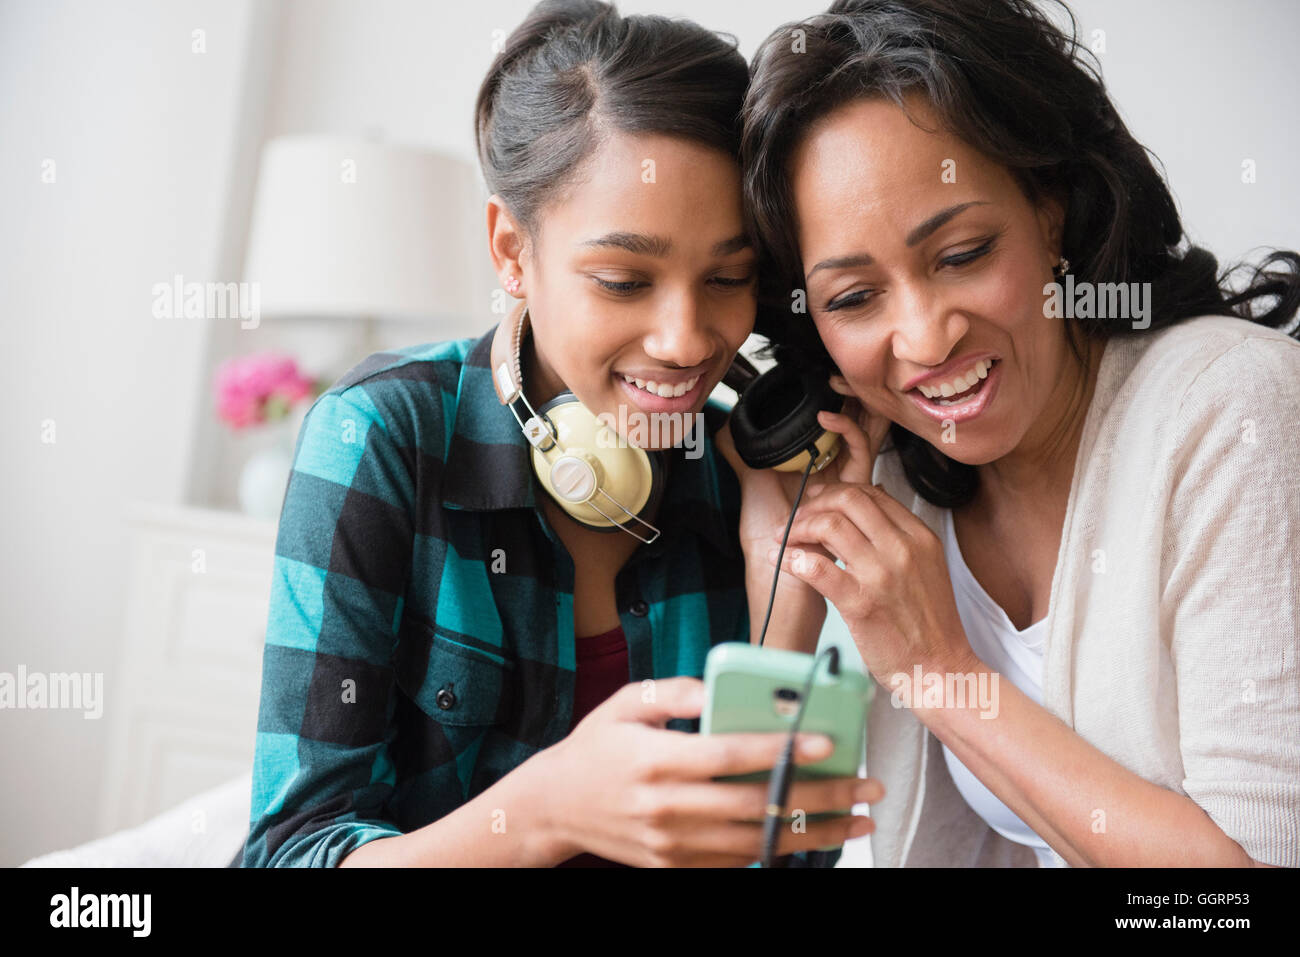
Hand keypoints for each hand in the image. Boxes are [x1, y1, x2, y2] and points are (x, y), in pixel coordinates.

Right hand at [536, 677, 882, 866]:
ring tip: (857, 820)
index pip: (731, 755)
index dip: (782, 749)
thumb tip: (722, 690)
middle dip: (820, 797)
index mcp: (656, 761)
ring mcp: (673, 844)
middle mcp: (668, 807)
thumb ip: (676, 693)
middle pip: (758, 805)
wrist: (555, 806)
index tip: (828, 742)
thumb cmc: (596, 747)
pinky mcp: (676, 866)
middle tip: (867, 786)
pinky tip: (812, 837)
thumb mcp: (626, 703)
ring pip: (758, 843)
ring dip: (813, 833)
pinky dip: (778, 852)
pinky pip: (737, 863)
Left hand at [715, 374, 890, 552]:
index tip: (818, 377)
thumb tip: (723, 427)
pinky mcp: (854, 488)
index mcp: (818, 465)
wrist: (777, 568)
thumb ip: (740, 455)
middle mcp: (837, 468)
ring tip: (836, 383)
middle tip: (836, 373)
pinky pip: (860, 452)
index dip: (836, 397)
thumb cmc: (768, 534)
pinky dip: (846, 429)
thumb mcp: (752, 485)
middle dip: (853, 393)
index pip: (836, 423)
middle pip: (857, 421)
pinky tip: (826, 417)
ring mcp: (848, 477)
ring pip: (866, 429)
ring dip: (854, 403)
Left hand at [764, 481, 977, 685]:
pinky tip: (781, 561)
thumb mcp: (927, 567)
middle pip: (848, 500)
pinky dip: (791, 559)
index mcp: (919, 537)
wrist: (941, 668)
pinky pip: (817, 568)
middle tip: (796, 517)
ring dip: (797, 527)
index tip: (817, 501)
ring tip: (783, 538)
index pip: (871, 494)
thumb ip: (899, 538)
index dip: (835, 492)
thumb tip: (868, 507)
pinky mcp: (860, 603)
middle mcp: (902, 549)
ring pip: (829, 526)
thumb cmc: (929, 624)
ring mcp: (881, 575)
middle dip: (813, 503)